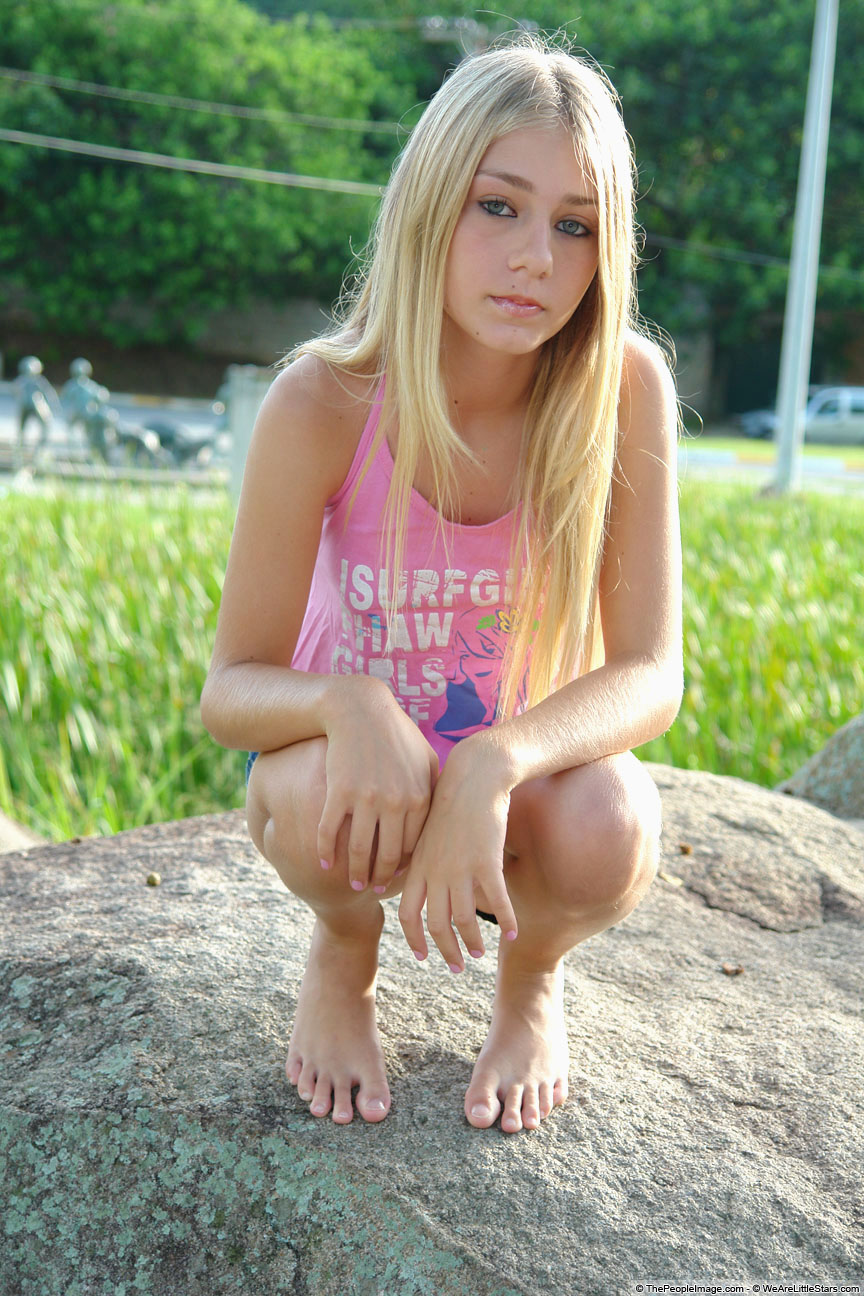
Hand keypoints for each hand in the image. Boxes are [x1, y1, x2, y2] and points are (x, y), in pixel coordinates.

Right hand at [317, 675, 437, 892]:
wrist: (360, 710)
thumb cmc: (396, 734)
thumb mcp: (425, 758)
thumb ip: (434, 788)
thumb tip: (444, 817)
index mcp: (419, 797)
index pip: (414, 847)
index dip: (404, 868)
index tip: (397, 878)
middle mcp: (395, 802)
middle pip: (388, 854)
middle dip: (380, 878)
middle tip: (374, 889)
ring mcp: (366, 798)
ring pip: (359, 849)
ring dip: (354, 872)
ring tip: (352, 883)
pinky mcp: (339, 792)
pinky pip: (330, 831)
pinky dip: (326, 851)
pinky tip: (324, 862)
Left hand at [398, 742, 517, 968]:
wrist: (474, 777)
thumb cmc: (452, 802)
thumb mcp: (426, 831)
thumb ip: (418, 859)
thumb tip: (407, 877)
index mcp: (418, 865)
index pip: (408, 914)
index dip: (413, 939)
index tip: (422, 956)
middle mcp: (435, 871)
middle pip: (436, 925)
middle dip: (446, 951)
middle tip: (456, 967)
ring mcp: (460, 867)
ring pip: (464, 919)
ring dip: (473, 942)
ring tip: (480, 954)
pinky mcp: (486, 860)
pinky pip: (496, 902)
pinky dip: (504, 920)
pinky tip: (512, 932)